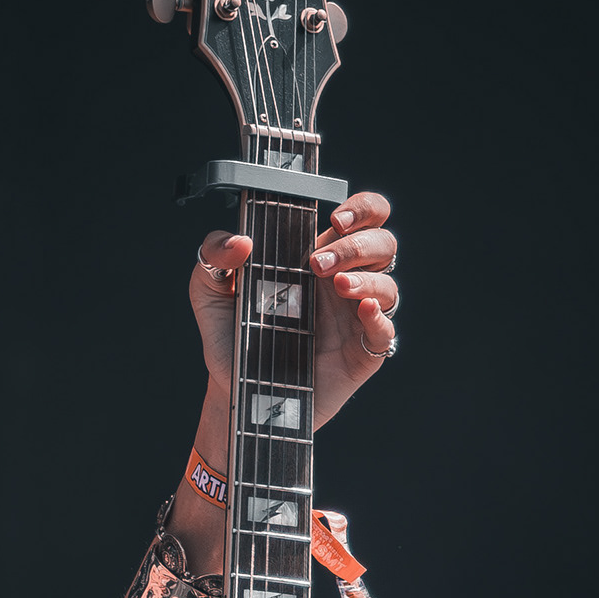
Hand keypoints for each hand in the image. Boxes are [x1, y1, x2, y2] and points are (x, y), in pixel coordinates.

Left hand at [189, 191, 400, 427]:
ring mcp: (355, 318)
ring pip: (389, 285)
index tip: (336, 218)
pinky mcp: (361, 354)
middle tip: (318, 263)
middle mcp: (344, 282)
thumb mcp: (209, 289)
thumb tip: (239, 241)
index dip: (362, 208)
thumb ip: (213, 253)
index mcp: (319, 257)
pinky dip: (379, 317)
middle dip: (357, 245)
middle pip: (382, 244)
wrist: (234, 389)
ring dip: (366, 279)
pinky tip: (364, 310)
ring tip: (337, 286)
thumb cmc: (231, 335)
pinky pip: (386, 332)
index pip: (362, 217)